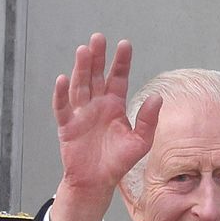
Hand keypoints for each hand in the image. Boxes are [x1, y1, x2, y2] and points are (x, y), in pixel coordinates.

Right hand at [47, 34, 162, 220]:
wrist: (97, 182)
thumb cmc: (118, 161)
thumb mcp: (140, 142)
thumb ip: (148, 120)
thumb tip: (158, 97)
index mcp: (115, 105)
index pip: (118, 78)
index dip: (121, 62)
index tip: (125, 44)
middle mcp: (97, 104)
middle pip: (96, 76)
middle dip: (97, 57)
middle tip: (98, 38)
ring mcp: (81, 113)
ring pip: (80, 86)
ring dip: (80, 69)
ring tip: (83, 50)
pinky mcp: (67, 125)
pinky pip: (63, 108)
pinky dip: (61, 94)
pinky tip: (62, 79)